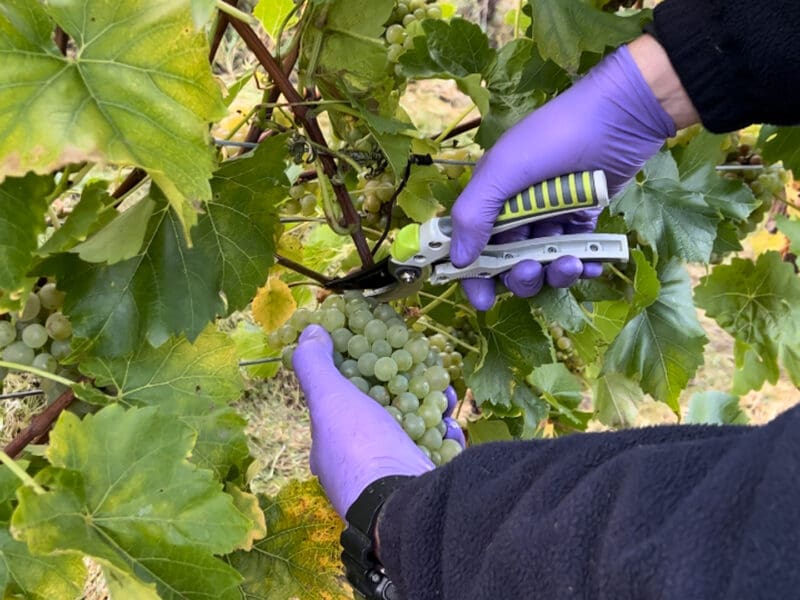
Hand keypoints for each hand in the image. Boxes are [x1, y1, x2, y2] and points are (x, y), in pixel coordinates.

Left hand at [293, 325, 463, 518]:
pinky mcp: (424, 480)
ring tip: (441, 384)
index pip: (340, 404)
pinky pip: (437, 450)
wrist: (404, 500)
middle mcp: (359, 464)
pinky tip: (452, 420)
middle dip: (397, 388)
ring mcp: (393, 475)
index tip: (374, 353)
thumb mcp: (329, 399)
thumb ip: (315, 365)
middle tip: (414, 363)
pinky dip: (446, 433)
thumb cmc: (360, 448)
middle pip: (380, 415)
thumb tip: (309, 332)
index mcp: (330, 448)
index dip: (355, 376)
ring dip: (426, 405)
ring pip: (411, 431)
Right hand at [450, 42, 677, 309]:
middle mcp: (516, 210)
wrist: (620, 115)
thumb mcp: (505, 170)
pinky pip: (576, 252)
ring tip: (570, 263)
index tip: (482, 300)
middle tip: (532, 270)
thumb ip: (476, 214)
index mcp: (490, 197)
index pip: (470, 245)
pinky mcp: (582, 218)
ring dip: (553, 271)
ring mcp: (551, 216)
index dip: (472, 275)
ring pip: (543, 261)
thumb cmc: (553, 137)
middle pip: (508, 261)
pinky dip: (583, 265)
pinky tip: (592, 266)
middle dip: (518, 274)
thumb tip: (457, 261)